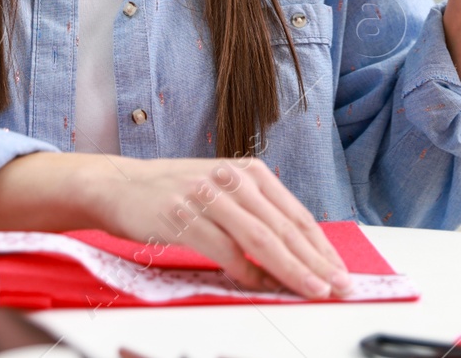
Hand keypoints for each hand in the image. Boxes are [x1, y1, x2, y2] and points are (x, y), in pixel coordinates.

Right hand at [88, 155, 350, 298]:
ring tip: (311, 289)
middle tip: (338, 287)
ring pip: (260, 239)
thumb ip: (256, 214)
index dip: (322, 247)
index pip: (296, 214)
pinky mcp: (182, 215)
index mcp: (248, 171)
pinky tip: (259, 287)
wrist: (120, 186)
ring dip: (290, 269)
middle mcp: (231, 179)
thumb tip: (297, 252)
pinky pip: (224, 250)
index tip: (340, 272)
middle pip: (284, 228)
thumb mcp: (222, 190)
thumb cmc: (174, 192)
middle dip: (316, 262)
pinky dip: (245, 273)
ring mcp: (206, 196)